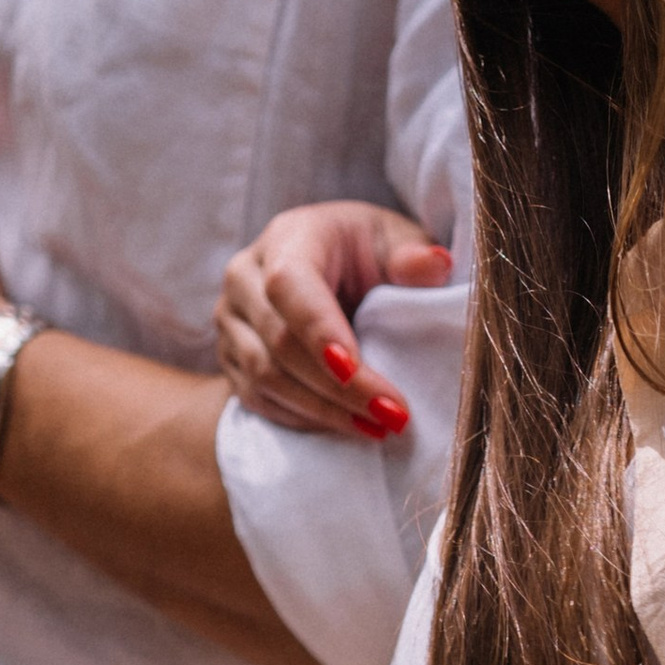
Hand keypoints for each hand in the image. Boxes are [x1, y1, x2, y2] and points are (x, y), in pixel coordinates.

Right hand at [215, 202, 451, 439]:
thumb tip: (435, 265)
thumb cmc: (367, 251)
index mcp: (287, 237)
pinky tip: (344, 427)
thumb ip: (412, 255)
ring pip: (264, 377)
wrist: (330, 265)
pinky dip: (301, 419)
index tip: (356, 371)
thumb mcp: (397, 241)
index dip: (319, 331)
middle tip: (392, 414)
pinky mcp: (229, 356)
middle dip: (338, 386)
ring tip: (376, 427)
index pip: (288, 285)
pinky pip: (256, 398)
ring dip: (322, 410)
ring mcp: (230, 319)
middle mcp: (244, 276)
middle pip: (279, 341)